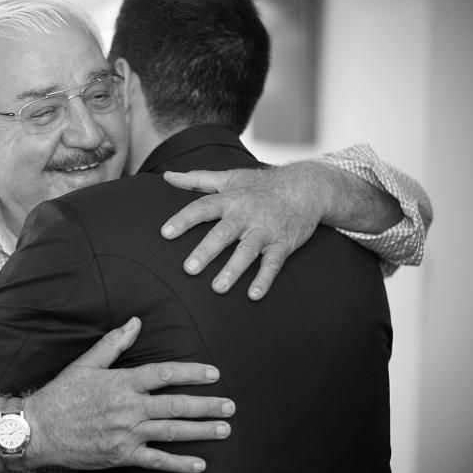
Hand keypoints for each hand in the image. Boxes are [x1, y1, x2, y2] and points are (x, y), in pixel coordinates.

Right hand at [26, 317, 234, 472]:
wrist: (39, 430)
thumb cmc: (61, 394)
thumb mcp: (85, 363)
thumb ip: (114, 343)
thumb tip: (136, 322)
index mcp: (122, 383)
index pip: (164, 374)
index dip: (191, 372)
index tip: (213, 373)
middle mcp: (129, 408)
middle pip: (176, 405)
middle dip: (206, 405)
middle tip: (230, 406)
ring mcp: (127, 434)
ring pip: (172, 431)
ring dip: (201, 431)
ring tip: (224, 430)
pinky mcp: (122, 456)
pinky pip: (156, 461)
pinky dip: (179, 464)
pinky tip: (199, 465)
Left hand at [160, 165, 323, 298]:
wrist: (307, 186)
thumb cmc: (261, 185)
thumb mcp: (229, 177)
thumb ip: (197, 179)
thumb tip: (167, 176)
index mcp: (230, 199)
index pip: (202, 208)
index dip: (183, 219)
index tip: (165, 233)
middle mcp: (246, 214)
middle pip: (223, 232)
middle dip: (206, 251)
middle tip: (189, 269)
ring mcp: (265, 229)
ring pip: (247, 250)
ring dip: (233, 269)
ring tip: (217, 288)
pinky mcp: (283, 243)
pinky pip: (273, 263)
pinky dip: (264, 279)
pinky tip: (253, 295)